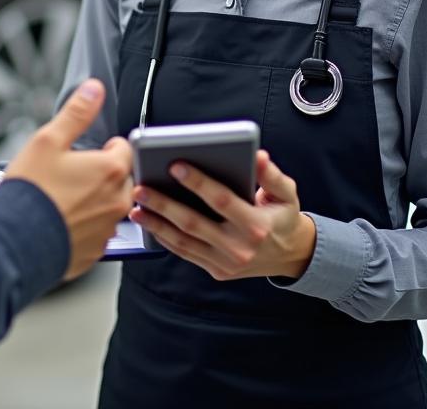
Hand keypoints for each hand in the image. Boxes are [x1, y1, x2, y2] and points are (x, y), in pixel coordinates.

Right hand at [5, 79, 133, 280]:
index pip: (125, 149)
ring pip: (110, 207)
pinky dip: (84, 225)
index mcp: (109, 170)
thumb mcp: (48, 139)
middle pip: (121, 179)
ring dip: (95, 200)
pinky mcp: (94, 252)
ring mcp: (106, 230)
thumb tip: (95, 88)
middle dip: (102, 173)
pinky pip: (97, 232)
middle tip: (71, 174)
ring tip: (63, 199)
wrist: (13, 241)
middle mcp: (116, 202)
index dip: (105, 146)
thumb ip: (76, 112)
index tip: (86, 152)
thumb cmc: (30, 190)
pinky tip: (61, 221)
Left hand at [130, 149, 315, 280]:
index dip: (198, 183)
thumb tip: (257, 155)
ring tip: (135, 207)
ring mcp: (226, 263)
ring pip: (184, 242)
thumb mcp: (286, 193)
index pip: (222, 201)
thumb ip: (271, 174)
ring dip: (156, 224)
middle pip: (194, 224)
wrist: (291, 255)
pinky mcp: (217, 271)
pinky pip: (186, 254)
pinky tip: (149, 224)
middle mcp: (240, 248)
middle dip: (164, 204)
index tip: (175, 165)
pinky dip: (165, 239)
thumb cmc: (283, 217)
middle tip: (141, 188)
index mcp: (257, 225)